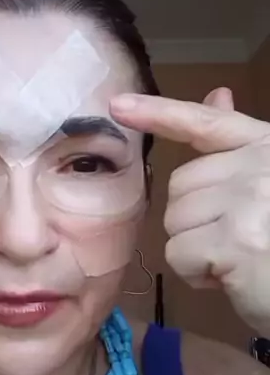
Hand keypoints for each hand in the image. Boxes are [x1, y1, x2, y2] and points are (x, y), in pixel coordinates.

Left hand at [110, 88, 269, 336]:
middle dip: (195, 220)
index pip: (208, 122)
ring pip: (176, 221)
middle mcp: (260, 165)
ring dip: (197, 249)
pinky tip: (235, 280)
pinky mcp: (235, 240)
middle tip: (236, 242)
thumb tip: (217, 94)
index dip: (160, 112)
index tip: (119, 105)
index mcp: (268, 149)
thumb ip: (239, 149)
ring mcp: (249, 200)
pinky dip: (199, 275)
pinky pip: (179, 254)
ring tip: (241, 261)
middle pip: (180, 185)